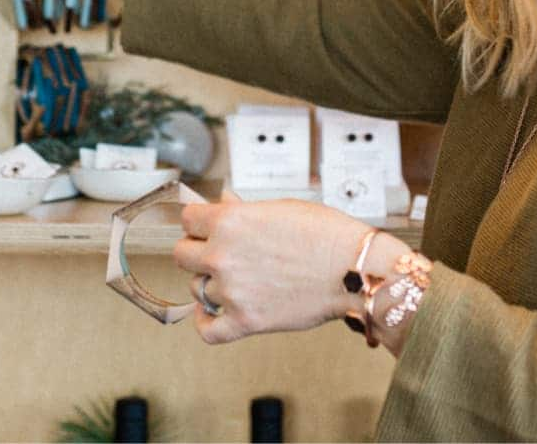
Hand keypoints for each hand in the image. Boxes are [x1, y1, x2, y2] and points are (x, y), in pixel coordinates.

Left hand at [172, 195, 371, 345]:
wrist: (354, 269)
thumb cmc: (326, 235)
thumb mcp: (280, 208)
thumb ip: (243, 211)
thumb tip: (222, 205)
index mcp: (229, 222)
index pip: (187, 220)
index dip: (199, 223)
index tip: (206, 228)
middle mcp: (222, 255)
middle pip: (182, 255)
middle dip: (199, 252)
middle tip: (220, 254)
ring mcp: (231, 291)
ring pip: (197, 289)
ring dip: (212, 285)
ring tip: (236, 281)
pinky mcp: (245, 322)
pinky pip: (207, 330)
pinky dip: (205, 323)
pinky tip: (211, 314)